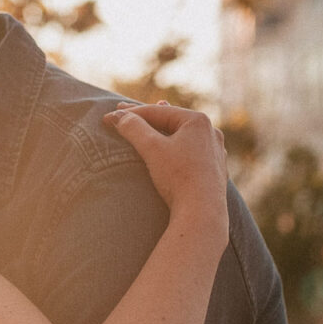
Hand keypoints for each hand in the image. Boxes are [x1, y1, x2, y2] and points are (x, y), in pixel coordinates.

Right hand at [104, 101, 228, 238]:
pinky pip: (190, 151)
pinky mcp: (214, 170)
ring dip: (162, 129)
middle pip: (170, 121)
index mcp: (197, 121)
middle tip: (123, 110)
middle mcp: (210, 132)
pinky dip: (175, 146)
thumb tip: (118, 116)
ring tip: (152, 121)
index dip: (129, 114)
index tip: (108, 118)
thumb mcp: (151, 148)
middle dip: (146, 118)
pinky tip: (174, 145)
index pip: (156, 112)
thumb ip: (133, 128)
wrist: (202, 213)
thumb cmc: (178, 177)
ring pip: (181, 135)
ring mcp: (214, 151)